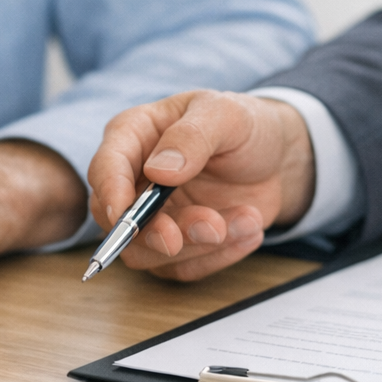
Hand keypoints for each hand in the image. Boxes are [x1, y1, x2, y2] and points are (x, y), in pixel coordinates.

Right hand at [88, 90, 314, 280]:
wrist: (276, 158)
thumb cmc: (243, 126)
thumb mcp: (225, 114)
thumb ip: (192, 136)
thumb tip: (158, 171)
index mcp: (133, 136)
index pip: (105, 167)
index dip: (110, 191)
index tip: (125, 212)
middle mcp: (134, 180)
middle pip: (118, 221)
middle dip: (158, 233)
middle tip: (209, 227)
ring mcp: (153, 217)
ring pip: (149, 253)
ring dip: (198, 245)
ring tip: (247, 219)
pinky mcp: (177, 245)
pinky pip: (184, 268)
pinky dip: (219, 255)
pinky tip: (248, 228)